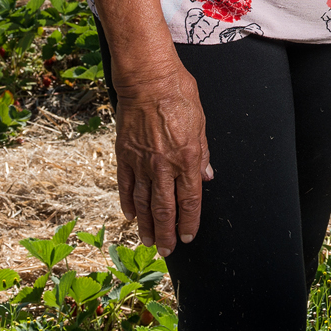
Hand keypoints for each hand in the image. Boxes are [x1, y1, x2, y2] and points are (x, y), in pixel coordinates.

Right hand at [112, 67, 211, 249]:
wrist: (147, 79)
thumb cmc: (178, 95)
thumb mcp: (201, 123)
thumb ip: (203, 153)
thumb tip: (206, 176)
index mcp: (187, 158)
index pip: (189, 200)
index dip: (189, 222)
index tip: (188, 236)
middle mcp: (163, 165)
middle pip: (165, 208)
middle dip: (167, 233)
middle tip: (167, 250)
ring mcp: (141, 162)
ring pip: (143, 202)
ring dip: (147, 225)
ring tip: (149, 241)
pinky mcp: (124, 155)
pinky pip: (126, 185)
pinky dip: (128, 203)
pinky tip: (130, 215)